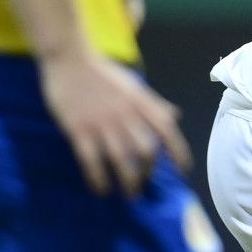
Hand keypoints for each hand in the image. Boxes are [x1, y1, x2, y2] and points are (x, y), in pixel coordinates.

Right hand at [39, 48, 190, 196]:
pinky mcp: (78, 128)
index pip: (167, 130)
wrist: (68, 58)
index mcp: (140, 102)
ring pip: (121, 159)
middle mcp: (125, 114)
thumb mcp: (133, 85)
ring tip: (129, 194)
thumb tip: (175, 116)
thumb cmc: (102, 73)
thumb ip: (153, 103)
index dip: (178, 151)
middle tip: (144, 184)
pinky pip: (91, 160)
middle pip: (145, 150)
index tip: (183, 170)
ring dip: (127, 180)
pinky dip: (98, 178)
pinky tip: (101, 189)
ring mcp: (101, 122)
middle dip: (148, 171)